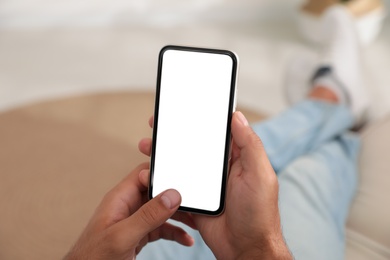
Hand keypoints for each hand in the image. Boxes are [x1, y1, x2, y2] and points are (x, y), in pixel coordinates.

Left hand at [65, 163, 195, 259]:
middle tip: (196, 203)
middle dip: (177, 196)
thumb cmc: (94, 258)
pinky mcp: (138, 234)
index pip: (144, 173)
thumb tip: (172, 195)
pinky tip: (186, 239)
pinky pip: (160, 228)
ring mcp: (134, 220)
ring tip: (196, 223)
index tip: (184, 179)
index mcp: (120, 198)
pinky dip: (174, 232)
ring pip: (162, 210)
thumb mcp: (123, 236)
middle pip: (157, 191)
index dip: (163, 172)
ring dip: (179, 216)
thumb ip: (147, 215)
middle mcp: (128, 206)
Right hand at [139, 112, 291, 258]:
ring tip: (149, 146)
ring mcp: (206, 184)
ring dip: (166, 154)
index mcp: (237, 158)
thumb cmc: (259, 214)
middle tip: (159, 124)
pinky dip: (164, 176)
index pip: (217, 132)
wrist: (245, 248)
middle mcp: (220, 168)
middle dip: (176, 134)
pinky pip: (177, 183)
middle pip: (194, 145)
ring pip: (183, 162)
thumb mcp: (259, 175)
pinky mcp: (195, 198)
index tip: (185, 108)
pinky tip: (152, 171)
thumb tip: (237, 117)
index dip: (201, 119)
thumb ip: (249, 145)